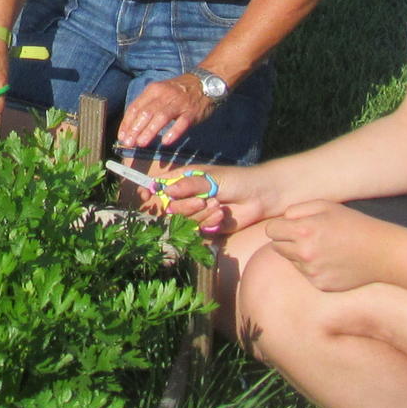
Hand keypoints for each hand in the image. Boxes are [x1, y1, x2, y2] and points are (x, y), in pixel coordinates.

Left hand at [116, 72, 214, 152]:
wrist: (205, 82)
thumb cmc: (177, 92)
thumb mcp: (159, 92)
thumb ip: (147, 106)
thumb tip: (131, 126)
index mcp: (153, 90)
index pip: (135, 107)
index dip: (127, 123)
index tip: (122, 136)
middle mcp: (164, 95)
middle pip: (146, 113)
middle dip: (135, 128)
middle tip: (128, 143)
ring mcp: (178, 103)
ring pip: (161, 117)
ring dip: (150, 131)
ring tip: (141, 143)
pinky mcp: (191, 112)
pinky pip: (181, 123)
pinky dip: (173, 132)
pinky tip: (166, 142)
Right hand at [148, 164, 269, 234]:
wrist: (260, 196)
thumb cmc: (236, 180)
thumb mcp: (212, 178)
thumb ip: (189, 185)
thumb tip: (167, 190)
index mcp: (185, 179)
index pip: (160, 184)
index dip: (150, 189)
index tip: (145, 194)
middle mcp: (187, 196)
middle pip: (169, 207)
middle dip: (184, 207)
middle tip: (202, 201)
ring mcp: (196, 211)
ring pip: (183, 220)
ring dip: (200, 215)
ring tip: (218, 205)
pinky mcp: (206, 225)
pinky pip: (197, 229)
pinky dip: (208, 223)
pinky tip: (221, 215)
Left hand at [262, 200, 394, 293]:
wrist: (381, 253)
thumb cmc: (353, 224)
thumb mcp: (326, 206)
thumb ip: (297, 210)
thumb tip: (282, 220)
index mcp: (304, 231)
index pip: (271, 231)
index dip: (279, 227)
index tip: (290, 226)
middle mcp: (305, 253)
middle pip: (276, 247)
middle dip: (286, 241)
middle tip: (307, 236)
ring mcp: (312, 272)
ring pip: (291, 261)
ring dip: (299, 254)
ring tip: (323, 247)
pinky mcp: (320, 284)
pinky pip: (305, 274)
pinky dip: (312, 268)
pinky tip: (331, 261)